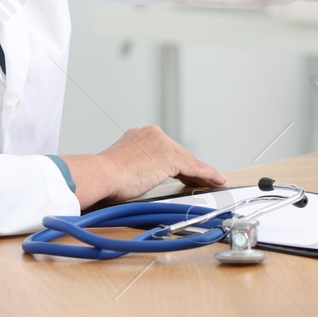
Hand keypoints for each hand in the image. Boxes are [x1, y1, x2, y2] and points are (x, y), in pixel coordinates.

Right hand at [61, 126, 225, 209]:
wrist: (101, 174)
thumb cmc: (105, 176)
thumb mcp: (121, 166)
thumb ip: (134, 167)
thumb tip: (137, 177)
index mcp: (140, 135)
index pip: (166, 149)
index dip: (177, 162)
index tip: (184, 172)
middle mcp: (153, 134)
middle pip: (180, 154)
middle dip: (191, 168)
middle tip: (202, 179)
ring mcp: (163, 145)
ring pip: (189, 161)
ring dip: (203, 173)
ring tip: (214, 181)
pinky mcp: (170, 158)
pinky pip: (196, 168)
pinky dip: (208, 175)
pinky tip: (216, 181)